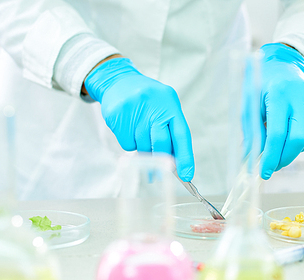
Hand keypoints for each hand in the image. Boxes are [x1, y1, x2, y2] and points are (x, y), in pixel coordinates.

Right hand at [84, 57, 194, 180]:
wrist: (117, 81)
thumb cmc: (146, 100)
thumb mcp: (163, 107)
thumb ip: (170, 131)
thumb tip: (175, 163)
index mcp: (170, 102)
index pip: (181, 134)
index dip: (185, 157)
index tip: (186, 175)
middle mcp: (153, 104)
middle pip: (160, 143)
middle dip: (161, 161)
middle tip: (159, 174)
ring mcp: (134, 109)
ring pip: (142, 146)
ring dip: (143, 149)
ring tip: (139, 133)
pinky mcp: (118, 116)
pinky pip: (127, 144)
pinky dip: (129, 143)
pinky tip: (128, 128)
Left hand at [249, 43, 303, 179]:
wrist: (282, 65)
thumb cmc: (261, 87)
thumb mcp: (249, 106)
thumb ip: (251, 132)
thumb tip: (250, 160)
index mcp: (278, 95)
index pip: (277, 133)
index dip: (271, 156)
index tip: (264, 172)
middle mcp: (300, 97)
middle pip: (299, 137)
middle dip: (285, 158)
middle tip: (272, 167)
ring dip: (298, 151)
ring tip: (282, 151)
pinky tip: (295, 141)